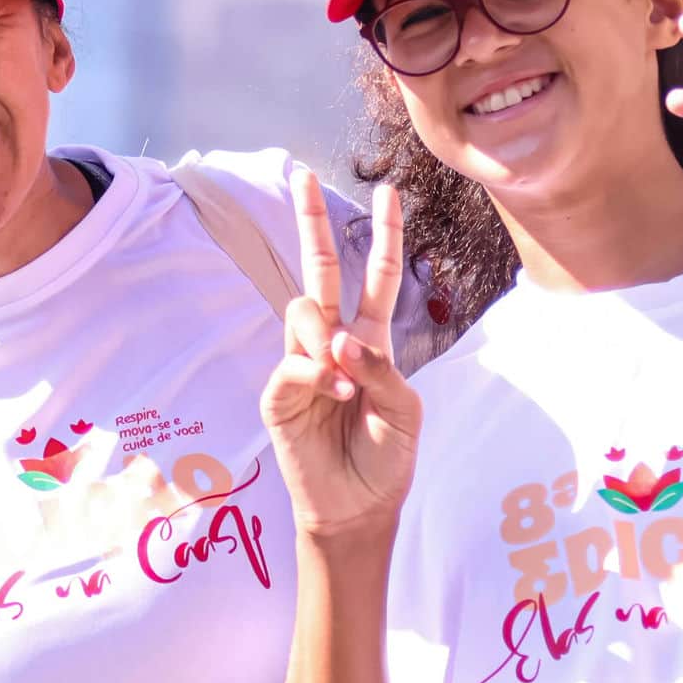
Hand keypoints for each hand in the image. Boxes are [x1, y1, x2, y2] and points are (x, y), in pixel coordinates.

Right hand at [258, 174, 421, 539]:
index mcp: (370, 340)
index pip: (378, 277)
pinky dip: (315, 373)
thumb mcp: (404, 411)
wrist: (356, 506)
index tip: (389, 193)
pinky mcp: (278, 393)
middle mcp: (332, 342)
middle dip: (311, 222)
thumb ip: (380, 368)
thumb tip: (337, 339)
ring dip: (325, 335)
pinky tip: (333, 394)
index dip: (384, 236)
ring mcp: (301, 364)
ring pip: (303, 311)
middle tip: (302, 176)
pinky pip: (292, 363)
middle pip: (320, 269)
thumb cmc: (386, 457)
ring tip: (345, 381)